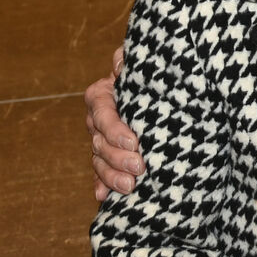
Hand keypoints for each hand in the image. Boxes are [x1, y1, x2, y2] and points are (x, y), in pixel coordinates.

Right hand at [87, 46, 144, 200]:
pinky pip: (100, 174)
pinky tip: (104, 197)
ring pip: (99, 160)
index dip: (115, 129)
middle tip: (140, 167)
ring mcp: (102, 140)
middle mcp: (98, 119)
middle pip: (99, 141)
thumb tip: (120, 65)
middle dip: (118, 157)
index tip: (134, 142)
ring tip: (130, 187)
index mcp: (102, 95)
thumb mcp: (144, 60)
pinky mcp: (110, 157)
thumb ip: (129, 59)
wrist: (158, 88)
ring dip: (111, 175)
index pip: (102, 112)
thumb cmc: (150, 71)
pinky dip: (102, 185)